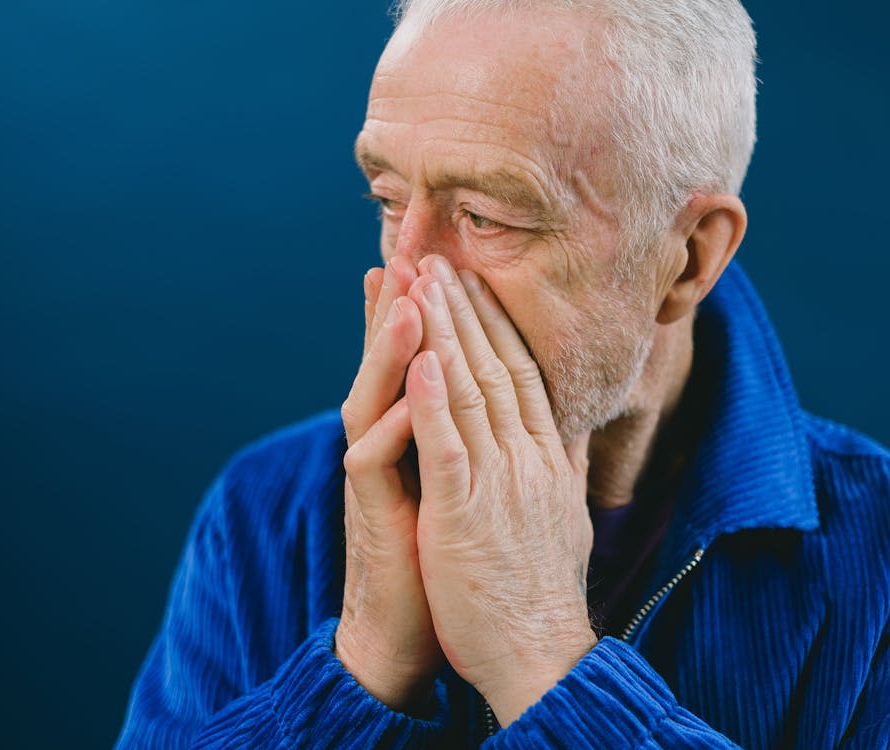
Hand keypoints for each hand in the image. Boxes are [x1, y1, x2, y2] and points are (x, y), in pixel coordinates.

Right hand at [334, 256, 444, 709]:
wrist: (408, 630)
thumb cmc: (447, 560)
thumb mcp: (469, 489)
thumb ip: (480, 444)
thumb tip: (518, 414)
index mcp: (416, 439)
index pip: (420, 365)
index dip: (429, 317)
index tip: (439, 267)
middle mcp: (388, 447)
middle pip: (389, 367)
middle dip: (400, 310)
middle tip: (408, 254)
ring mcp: (375, 475)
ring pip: (374, 397)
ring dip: (391, 350)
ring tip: (410, 301)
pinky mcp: (370, 508)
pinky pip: (375, 456)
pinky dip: (396, 420)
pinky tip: (413, 388)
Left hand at [404, 256, 597, 725]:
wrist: (540, 653)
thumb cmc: (542, 590)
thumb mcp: (563, 515)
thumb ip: (565, 466)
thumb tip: (574, 429)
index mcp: (547, 458)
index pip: (522, 374)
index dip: (495, 324)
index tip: (474, 284)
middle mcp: (528, 458)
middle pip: (496, 367)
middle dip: (466, 309)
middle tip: (442, 257)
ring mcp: (499, 482)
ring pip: (470, 390)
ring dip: (445, 332)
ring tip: (424, 281)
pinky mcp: (466, 512)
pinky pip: (449, 444)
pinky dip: (434, 397)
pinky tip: (420, 356)